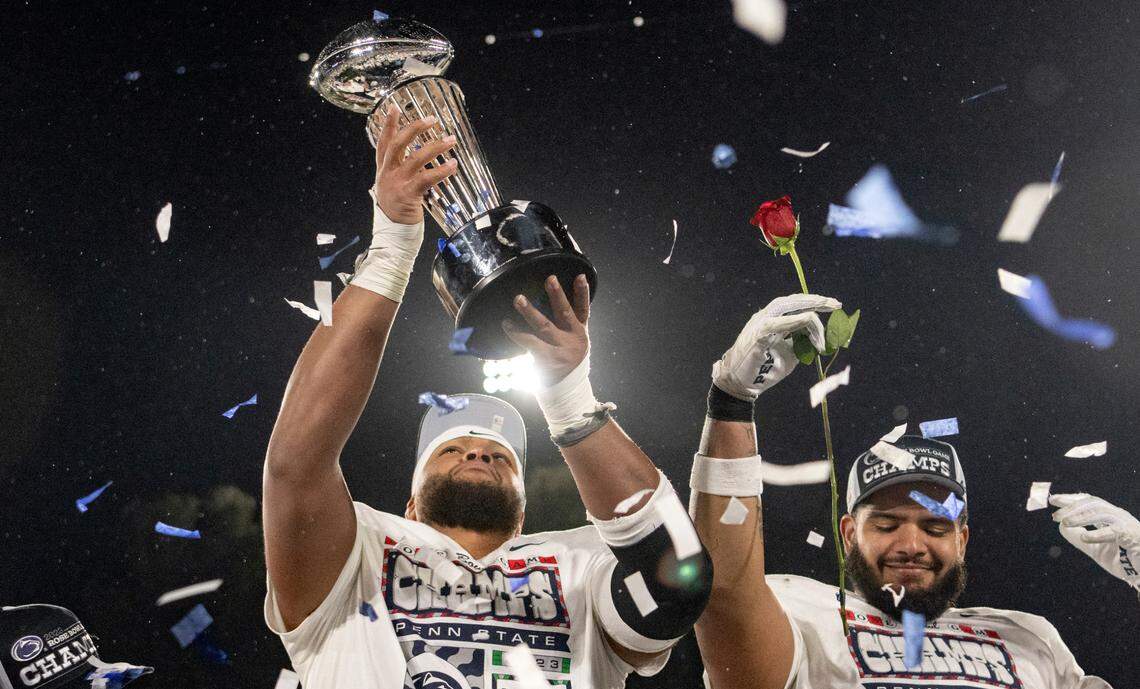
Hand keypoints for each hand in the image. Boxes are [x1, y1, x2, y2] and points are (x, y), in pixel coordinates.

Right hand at [372, 105, 457, 223]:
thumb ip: (401, 169)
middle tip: (431, 119)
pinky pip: (426, 179)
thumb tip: (419, 153)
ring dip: (435, 147)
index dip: (388, 124)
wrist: (393, 232)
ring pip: (415, 159)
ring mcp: (396, 184)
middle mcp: (387, 174)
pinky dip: (441, 170)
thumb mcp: (393, 185)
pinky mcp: (407, 195)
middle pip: (398, 144)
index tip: (394, 107)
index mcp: (383, 170)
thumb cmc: (398, 208)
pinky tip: (453, 165)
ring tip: (450, 139)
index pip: (383, 142)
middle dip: (414, 128)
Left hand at [501, 274, 589, 384]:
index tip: (580, 276)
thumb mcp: (575, 340)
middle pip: (565, 313)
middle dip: (557, 295)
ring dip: (530, 311)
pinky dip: (516, 332)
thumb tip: (557, 297)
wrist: (567, 389)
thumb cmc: (567, 357)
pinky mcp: (546, 359)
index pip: (584, 309)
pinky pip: (528, 342)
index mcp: (581, 331)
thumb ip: (571, 322)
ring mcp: (560, 349)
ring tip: (518, 299)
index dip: (583, 293)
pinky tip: (506, 324)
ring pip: (544, 326)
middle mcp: (573, 338)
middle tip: (550, 279)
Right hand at [712, 293, 841, 400]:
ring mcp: (761, 323)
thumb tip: (821, 338)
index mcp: (772, 319)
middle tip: (836, 304)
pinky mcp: (759, 335)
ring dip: (810, 317)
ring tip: (823, 334)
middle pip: (794, 301)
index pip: (795, 305)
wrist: (739, 384)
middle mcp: (765, 316)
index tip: (834, 307)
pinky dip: (797, 321)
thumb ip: (802, 343)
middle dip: (817, 301)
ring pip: (789, 308)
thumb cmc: (763, 370)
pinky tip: (810, 322)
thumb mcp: (788, 354)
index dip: (815, 303)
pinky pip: (780, 323)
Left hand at [1050, 493, 1139, 589]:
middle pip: (1093, 503)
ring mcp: (1127, 525)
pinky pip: (1115, 531)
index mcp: (1110, 518)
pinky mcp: (1134, 536)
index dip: (1071, 499)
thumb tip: (1060, 527)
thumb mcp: (1096, 549)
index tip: (1053, 500)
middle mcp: (1119, 517)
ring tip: (1065, 523)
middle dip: (1073, 507)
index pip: (1089, 502)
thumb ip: (1079, 538)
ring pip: (1102, 513)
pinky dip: (1098, 534)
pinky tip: (1085, 537)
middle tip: (1055, 515)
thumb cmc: (1126, 561)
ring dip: (1082, 517)